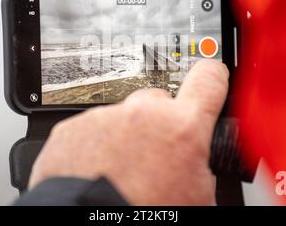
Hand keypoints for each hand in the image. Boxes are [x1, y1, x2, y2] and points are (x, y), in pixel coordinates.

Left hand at [28, 59, 228, 204]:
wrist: (88, 224)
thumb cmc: (143, 213)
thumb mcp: (196, 197)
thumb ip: (201, 165)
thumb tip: (198, 162)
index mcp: (181, 128)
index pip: (208, 80)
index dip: (212, 76)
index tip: (211, 75)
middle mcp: (142, 114)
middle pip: (158, 100)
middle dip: (159, 122)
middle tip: (153, 155)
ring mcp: (104, 118)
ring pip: (123, 117)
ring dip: (125, 137)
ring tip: (121, 172)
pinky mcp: (73, 129)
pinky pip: (92, 130)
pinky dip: (96, 146)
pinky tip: (98, 171)